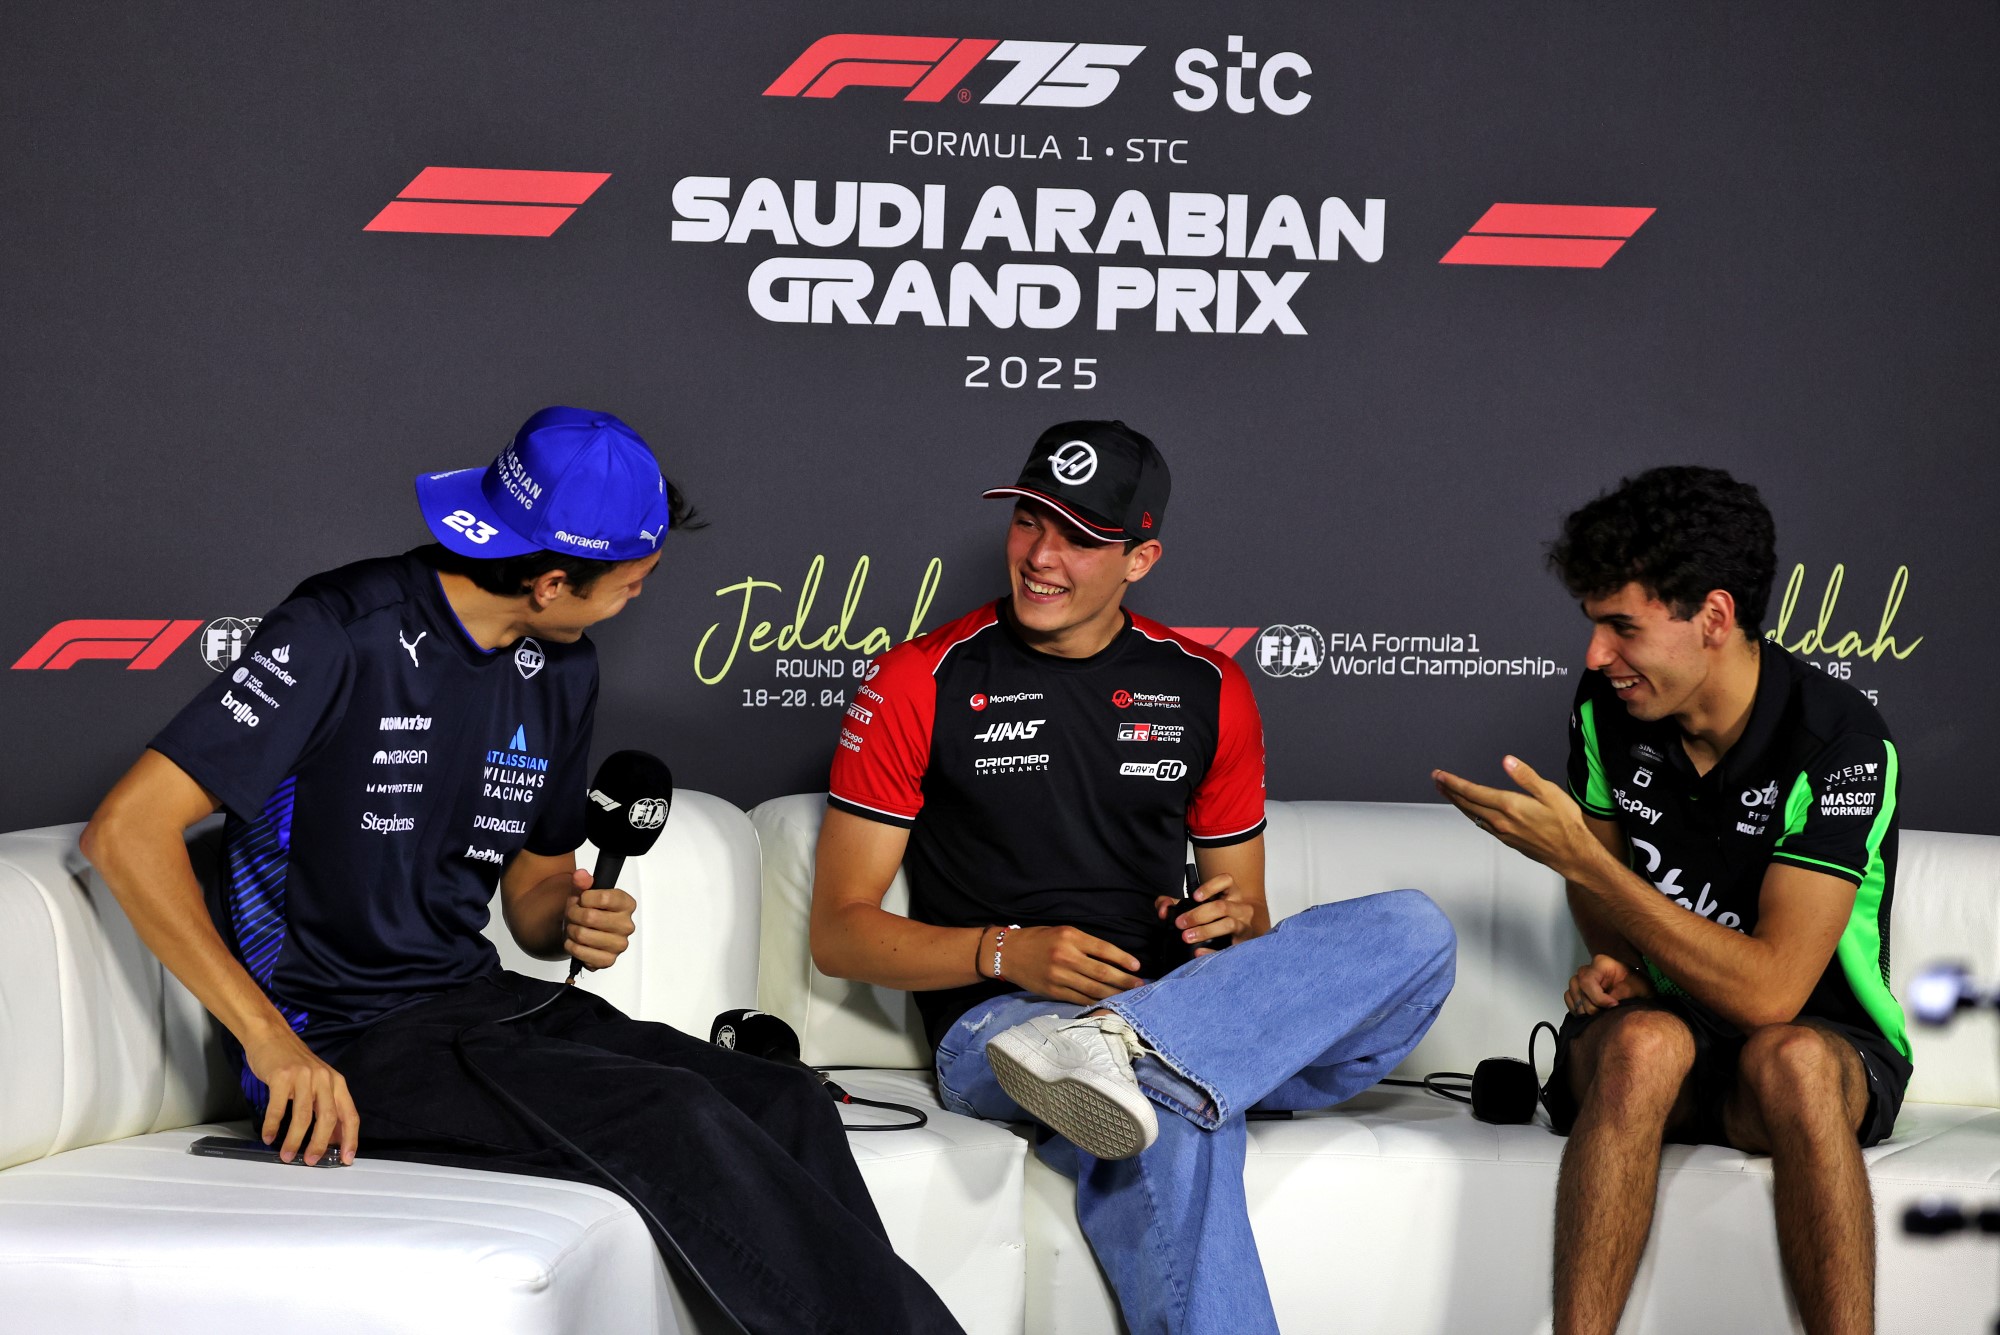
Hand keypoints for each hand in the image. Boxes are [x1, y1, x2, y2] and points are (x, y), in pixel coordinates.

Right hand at [242, 1025, 358, 1165]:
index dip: (350, 1138)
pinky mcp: (282, 1076)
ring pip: (303, 1116)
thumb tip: (332, 1139)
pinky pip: (278, 1108)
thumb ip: (326, 1106)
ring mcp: (303, 1077)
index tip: (347, 1159)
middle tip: (311, 1161)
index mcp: (336, 1083)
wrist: (272, 1036)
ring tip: (287, 1155)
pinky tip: (268, 1137)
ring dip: (294, 1140)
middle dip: (320, 1144)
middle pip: (328, 1118)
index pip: (350, 1115)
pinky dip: (273, 1126)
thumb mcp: (317, 1082)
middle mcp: (324, 1079)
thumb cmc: (294, 1064)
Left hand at [563, 868, 635, 971]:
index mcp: (627, 904)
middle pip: (590, 917)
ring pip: (582, 934)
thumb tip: (581, 875)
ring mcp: (620, 944)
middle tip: (573, 914)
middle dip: (573, 914)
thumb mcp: (584, 892)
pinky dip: (572, 946)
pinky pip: (581, 952)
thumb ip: (582, 881)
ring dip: (571, 930)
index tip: (582, 900)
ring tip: (574, 927)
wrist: (584, 931)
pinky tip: (575, 942)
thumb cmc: (587, 910)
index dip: (584, 898)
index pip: (604, 898)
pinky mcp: (609, 960)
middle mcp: (627, 925)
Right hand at [999, 925, 1145, 1003]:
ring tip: (1129, 996)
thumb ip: (1084, 943)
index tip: (1137, 967)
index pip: (1104, 949)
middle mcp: (1066, 956)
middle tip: (1140, 985)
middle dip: (1124, 981)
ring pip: (1093, 989)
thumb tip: (1111, 959)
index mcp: (1070, 937)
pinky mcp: (1053, 991)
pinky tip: (1107, 1003)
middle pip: (1102, 972)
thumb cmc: (1038, 939)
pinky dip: (1096, 1002)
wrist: (1007, 953)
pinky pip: (1080, 999)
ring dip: (1114, 994)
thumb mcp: (1062, 932)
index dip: (1123, 959)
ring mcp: (1059, 976)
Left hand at [1154, 872, 1251, 954]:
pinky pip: (1229, 947)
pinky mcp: (1243, 944)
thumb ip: (1172, 903)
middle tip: (1180, 923)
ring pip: (1228, 924)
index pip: (1226, 880)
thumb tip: (1163, 910)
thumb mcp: (1193, 907)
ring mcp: (1244, 925)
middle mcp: (1240, 907)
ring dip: (1205, 931)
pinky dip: (1212, 951)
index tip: (1194, 897)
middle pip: (1222, 906)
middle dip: (1198, 915)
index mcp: (1230, 893)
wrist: (1236, 937)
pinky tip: (1198, 952)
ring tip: (1187, 937)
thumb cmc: (1213, 918)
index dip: (1211, 886)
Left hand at [1431, 756, 1605, 880]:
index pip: (1473, 792)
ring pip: (1472, 815)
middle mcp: (1501, 821)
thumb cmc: (1566, 824)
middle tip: (1436, 780)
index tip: (1440, 775)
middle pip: (1467, 804)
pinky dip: (1471, 814)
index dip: (1453, 783)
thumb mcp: (1550, 793)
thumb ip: (1526, 776)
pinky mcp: (1507, 840)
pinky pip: (1482, 824)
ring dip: (1457, 802)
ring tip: (1447, 792)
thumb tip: (1507, 761)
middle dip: (1449, 791)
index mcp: (1510, 806)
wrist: (1572, 854)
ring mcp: (1502, 833)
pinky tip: (1470, 810)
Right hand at [1564, 954, 1653, 1016]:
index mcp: (1601, 964)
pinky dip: (1577, 1008)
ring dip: (1583, 1008)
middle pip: (1578, 988)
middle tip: (1606, 1013)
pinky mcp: (1578, 990)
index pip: (1587, 981)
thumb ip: (1621, 994)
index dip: (1598, 998)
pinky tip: (1590, 1014)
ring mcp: (1580, 979)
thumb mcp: (1636, 988)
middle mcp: (1587, 969)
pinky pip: (1569, 999)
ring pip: (1571, 994)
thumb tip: (1608, 1005)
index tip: (1613, 1006)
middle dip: (1591, 1006)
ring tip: (1599, 1014)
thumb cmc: (1637, 985)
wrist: (1638, 990)